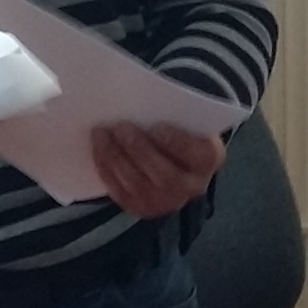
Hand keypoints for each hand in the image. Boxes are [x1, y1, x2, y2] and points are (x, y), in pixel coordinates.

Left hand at [94, 122, 224, 219]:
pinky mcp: (143, 208)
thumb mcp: (184, 117)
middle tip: (121, 127)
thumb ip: (171, 111)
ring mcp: (167, 202)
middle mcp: (192, 186)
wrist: (174, 155)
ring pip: (138, 186)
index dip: (177, 144)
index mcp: (209, 159)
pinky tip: (99, 149)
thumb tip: (139, 99)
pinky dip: (106, 169)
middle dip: (139, 151)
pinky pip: (121, 193)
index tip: (158, 127)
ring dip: (116, 158)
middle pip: (165, 176)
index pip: (199, 156)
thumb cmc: (178, 127)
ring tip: (102, 134)